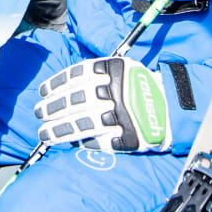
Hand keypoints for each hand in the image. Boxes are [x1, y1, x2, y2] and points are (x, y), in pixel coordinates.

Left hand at [34, 57, 170, 152]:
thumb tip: (62, 87)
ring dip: (60, 130)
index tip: (43, 93)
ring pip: (84, 124)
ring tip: (45, 133)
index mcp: (113, 72)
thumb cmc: (141, 85)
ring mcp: (123, 116)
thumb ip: (95, 73)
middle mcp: (116, 93)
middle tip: (39, 114)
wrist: (172, 106)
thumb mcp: (121, 68)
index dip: (57, 85)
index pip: (77, 77)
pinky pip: (101, 142)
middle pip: (76, 102)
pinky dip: (85, 143)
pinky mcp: (130, 137)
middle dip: (53, 109)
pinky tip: (73, 143)